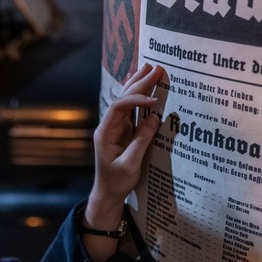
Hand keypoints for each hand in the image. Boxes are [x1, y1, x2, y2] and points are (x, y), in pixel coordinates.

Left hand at [92, 63, 162, 203]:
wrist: (108, 193)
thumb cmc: (116, 182)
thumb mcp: (130, 164)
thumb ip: (141, 141)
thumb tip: (153, 118)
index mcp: (105, 133)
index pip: (118, 108)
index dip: (135, 100)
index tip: (154, 101)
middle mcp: (108, 126)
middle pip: (122, 98)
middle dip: (139, 83)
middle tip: (156, 68)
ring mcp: (116, 127)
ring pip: (126, 101)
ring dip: (139, 85)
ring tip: (151, 68)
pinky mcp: (123, 131)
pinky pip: (132, 110)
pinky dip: (140, 97)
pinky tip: (146, 86)